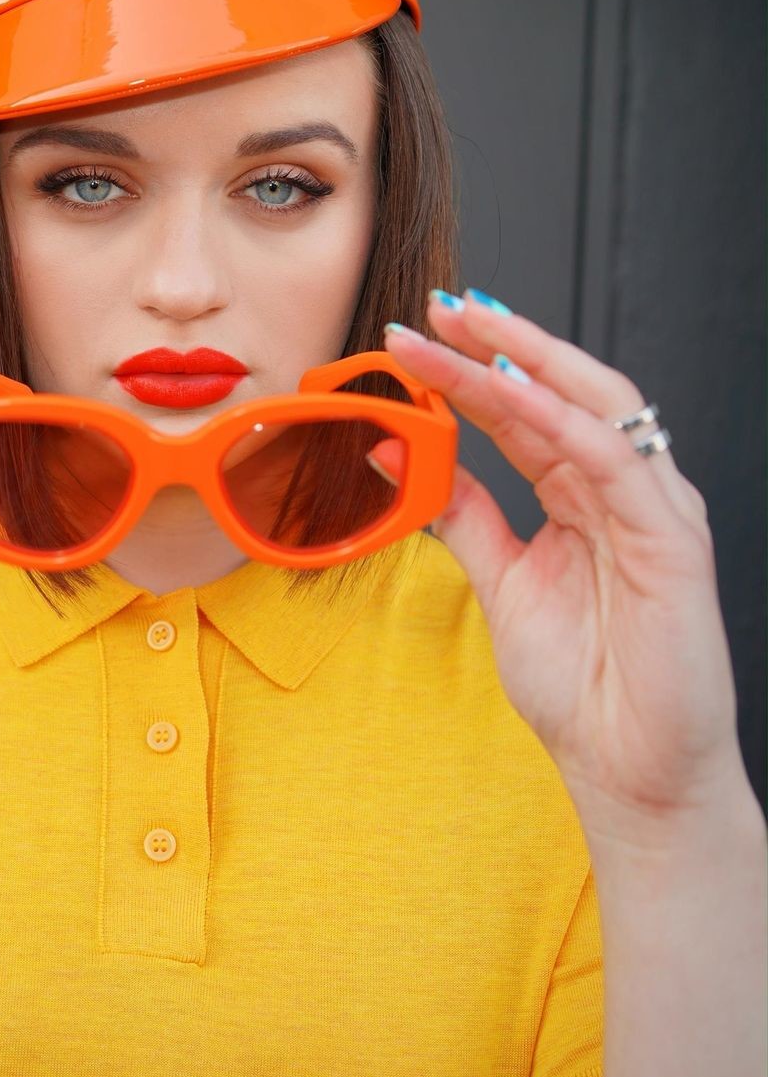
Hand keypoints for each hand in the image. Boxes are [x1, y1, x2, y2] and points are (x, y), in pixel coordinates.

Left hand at [373, 289, 744, 851]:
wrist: (630, 770)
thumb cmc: (584, 686)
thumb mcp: (504, 582)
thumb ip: (463, 517)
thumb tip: (401, 453)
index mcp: (585, 495)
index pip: (528, 413)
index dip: (475, 370)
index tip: (417, 335)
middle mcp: (624, 489)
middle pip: (562, 391)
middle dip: (502, 343)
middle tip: (440, 306)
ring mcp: (654, 508)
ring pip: (591, 408)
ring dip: (524, 366)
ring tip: (464, 334)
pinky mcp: (675, 539)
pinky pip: (617, 463)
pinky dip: (565, 422)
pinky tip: (515, 397)